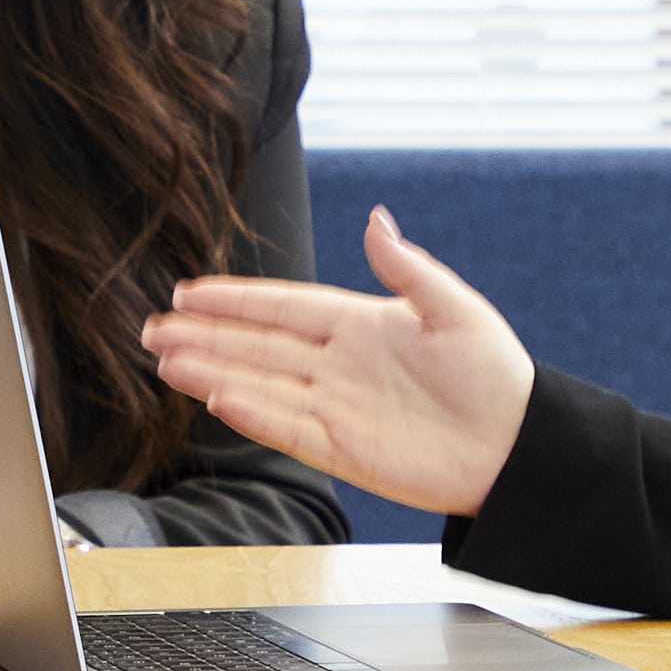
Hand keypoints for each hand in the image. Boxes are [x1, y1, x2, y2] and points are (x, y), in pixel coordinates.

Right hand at [135, 206, 536, 515]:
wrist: (518, 448)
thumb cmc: (496, 376)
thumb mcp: (455, 309)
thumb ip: (408, 269)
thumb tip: (375, 219)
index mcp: (360, 325)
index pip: (283, 307)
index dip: (235, 300)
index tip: (189, 291)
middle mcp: (339, 366)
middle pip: (257, 346)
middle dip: (203, 336)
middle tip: (153, 328)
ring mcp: (337, 408)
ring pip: (260, 385)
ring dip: (211, 372)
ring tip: (164, 361)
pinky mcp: (344, 451)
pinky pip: (287, 428)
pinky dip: (252, 414)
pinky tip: (217, 397)